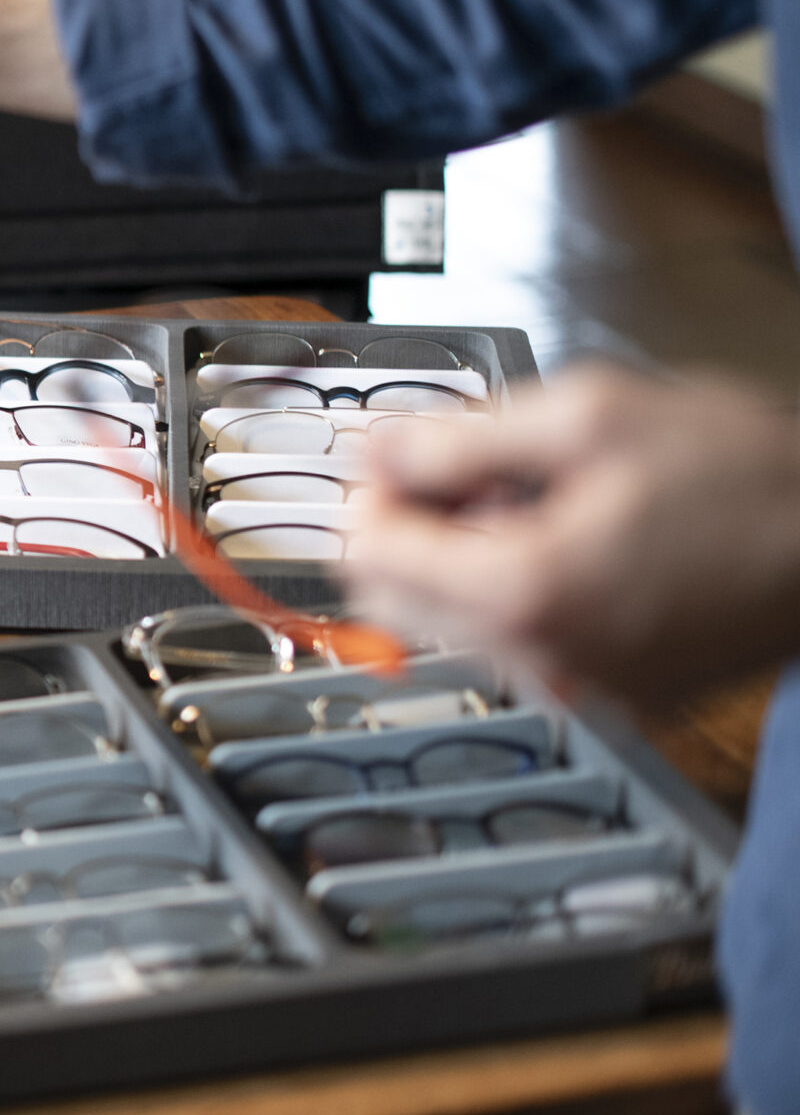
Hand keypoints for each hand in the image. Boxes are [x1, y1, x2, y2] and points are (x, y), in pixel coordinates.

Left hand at [342, 363, 799, 702]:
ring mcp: (576, 689)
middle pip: (393, 601)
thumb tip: (374, 449)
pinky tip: (576, 545)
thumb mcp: (590, 415)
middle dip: (417, 530)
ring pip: (449, 624)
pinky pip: (513, 646)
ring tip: (546, 505)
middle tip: (475, 473)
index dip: (374, 494)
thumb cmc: (747, 476)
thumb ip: (458, 437)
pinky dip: (518, 594)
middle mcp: (542, 661)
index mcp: (526, 593)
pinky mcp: (605, 699)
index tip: (397, 457)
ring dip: (467, 560)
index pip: (367, 557)